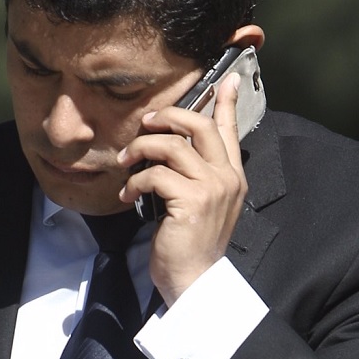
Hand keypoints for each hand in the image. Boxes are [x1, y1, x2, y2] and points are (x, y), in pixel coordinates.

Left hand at [119, 73, 247, 305]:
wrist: (193, 281)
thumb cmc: (189, 244)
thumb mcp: (199, 204)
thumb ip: (194, 175)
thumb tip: (170, 146)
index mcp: (232, 177)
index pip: (230, 130)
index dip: (226, 102)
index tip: (226, 78)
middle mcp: (227, 178)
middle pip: (199, 125)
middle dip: (167, 117)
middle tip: (144, 124)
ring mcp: (212, 188)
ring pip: (172, 145)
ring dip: (140, 150)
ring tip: (126, 164)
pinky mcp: (191, 200)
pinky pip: (155, 174)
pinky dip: (135, 181)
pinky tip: (127, 196)